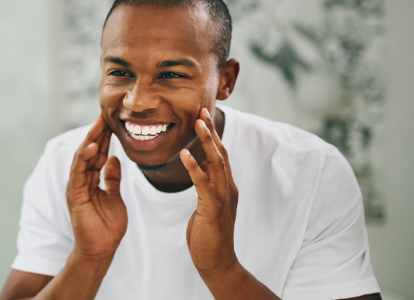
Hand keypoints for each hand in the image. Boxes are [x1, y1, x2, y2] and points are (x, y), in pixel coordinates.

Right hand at [65, 115, 126, 261]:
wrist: (101, 250)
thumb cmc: (107, 227)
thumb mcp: (115, 197)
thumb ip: (112, 178)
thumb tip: (114, 159)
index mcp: (90, 180)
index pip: (97, 153)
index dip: (104, 137)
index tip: (112, 120)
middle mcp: (81, 181)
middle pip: (89, 151)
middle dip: (97, 133)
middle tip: (105, 114)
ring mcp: (76, 187)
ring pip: (82, 158)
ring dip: (90, 140)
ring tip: (99, 124)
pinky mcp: (75, 195)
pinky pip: (79, 172)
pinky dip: (84, 158)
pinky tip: (92, 146)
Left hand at [180, 107, 239, 276]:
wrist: (216, 261)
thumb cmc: (208, 235)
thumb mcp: (207, 205)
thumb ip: (206, 186)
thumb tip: (199, 166)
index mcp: (226, 187)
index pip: (220, 155)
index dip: (212, 135)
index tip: (202, 117)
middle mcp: (228, 189)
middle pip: (221, 153)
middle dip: (211, 131)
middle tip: (201, 110)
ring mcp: (223, 198)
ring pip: (216, 163)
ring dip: (207, 142)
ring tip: (197, 123)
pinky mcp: (213, 209)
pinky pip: (203, 184)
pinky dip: (195, 167)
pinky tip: (185, 154)